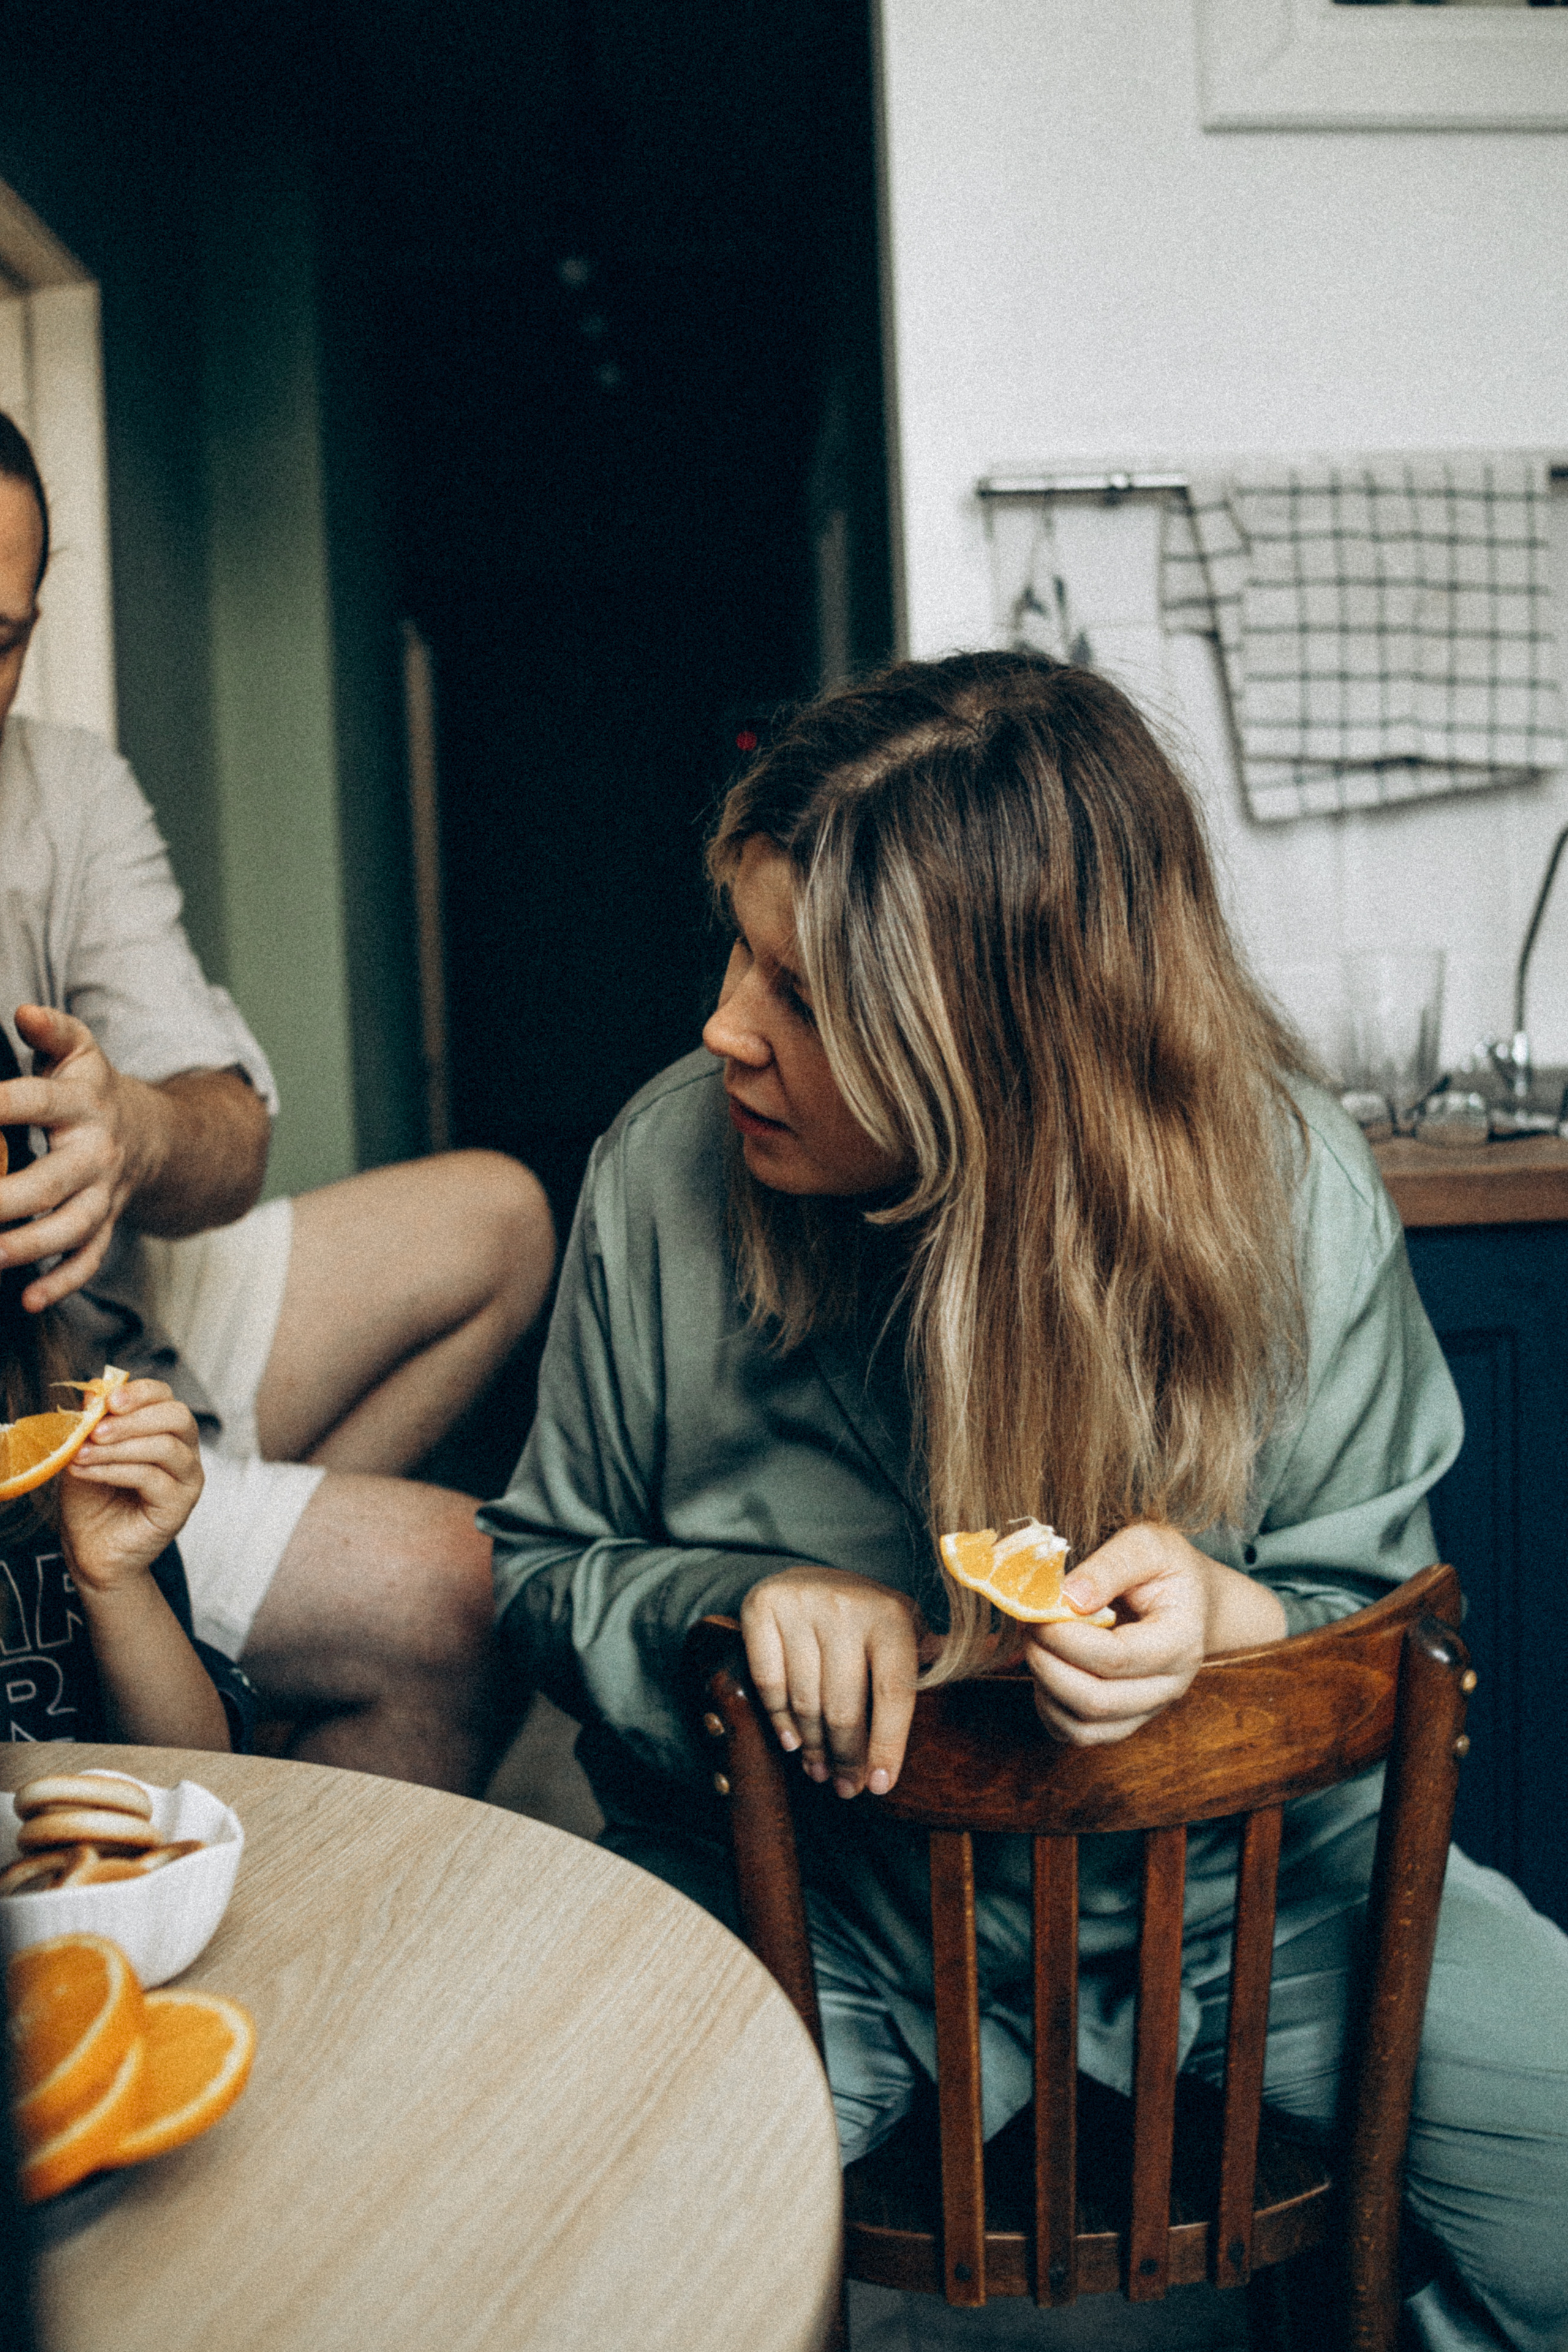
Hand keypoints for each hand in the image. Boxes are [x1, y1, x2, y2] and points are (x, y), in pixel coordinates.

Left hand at [0, 1004, 165, 1309]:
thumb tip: (24, 1013)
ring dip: (28, 1247)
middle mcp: (96, 1153)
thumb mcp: (78, 1053)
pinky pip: (87, 1260)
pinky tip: (29, 1299)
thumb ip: (52, 1032)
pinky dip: (62, 1282)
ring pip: (70, 1229)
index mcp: (84, 1103)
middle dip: (6, 1200)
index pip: (38, 1101)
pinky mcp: (104, 1227)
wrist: (155, 1137)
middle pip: (53, 1181)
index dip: (2, 1106)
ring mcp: (103, 1195)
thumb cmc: (92, 1091)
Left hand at [60, 1379, 203, 1593]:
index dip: (139, 1392)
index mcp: (164, 1431)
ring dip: (119, 1447)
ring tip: (83, 1454)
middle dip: (134, 1418)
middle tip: (96, 1430)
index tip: (106, 1401)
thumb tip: (93, 1390)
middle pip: (177, 1416)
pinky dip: (115, 1470)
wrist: (89, 1550)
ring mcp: (187, 1479)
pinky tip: (88, 1472)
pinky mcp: (180, 1505)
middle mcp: (184, 1451)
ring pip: (165, 1446)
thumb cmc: (90, 1501)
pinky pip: (152, 1478)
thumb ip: (92, 1424)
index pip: (165, 1397)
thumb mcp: (85, 1452)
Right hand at [740, 1564, 923, 1798]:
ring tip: (820, 1771)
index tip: (879, 1785)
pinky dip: (780, 1720)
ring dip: (814, 1748)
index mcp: (891, 1616)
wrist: (805, 1574)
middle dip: (846, 1758)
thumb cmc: (864, 1616)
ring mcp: (802, 1607)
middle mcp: (847, 1608)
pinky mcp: (762, 1609)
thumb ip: (936, 1649)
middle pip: (845, 1707)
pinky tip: (793, 1742)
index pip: (893, 1693)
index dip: (887, 1745)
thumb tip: (997, 1651)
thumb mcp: (905, 1624)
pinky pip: (769, 1683)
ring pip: (806, 1701)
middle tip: (846, 1788)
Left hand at [1023, 1524, 1286, 1747]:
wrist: (1187, 1596)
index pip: (1116, 1658)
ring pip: (1084, 1726)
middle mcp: (1170, 1685)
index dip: (1066, 1638)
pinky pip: (1078, 1733)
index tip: (1036, 1609)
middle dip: (1047, 1663)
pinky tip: (1045, 1668)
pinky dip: (1049, 1707)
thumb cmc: (1164, 1567)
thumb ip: (1109, 1566)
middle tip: (1027, 1626)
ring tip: (1035, 1644)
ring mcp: (1147, 1709)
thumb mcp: (1146, 1544)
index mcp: (1181, 1641)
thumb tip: (1068, 1599)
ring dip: (1045, 1687)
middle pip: (1097, 1700)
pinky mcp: (1124, 1720)